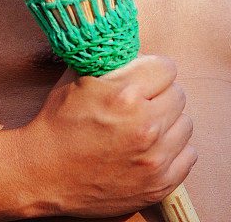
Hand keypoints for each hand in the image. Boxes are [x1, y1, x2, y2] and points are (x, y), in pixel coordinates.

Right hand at [16, 54, 196, 217]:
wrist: (41, 174)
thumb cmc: (58, 122)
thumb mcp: (80, 78)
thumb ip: (112, 59)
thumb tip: (132, 43)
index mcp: (126, 95)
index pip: (167, 68)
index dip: (153, 70)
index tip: (145, 78)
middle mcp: (145, 126)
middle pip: (178, 95)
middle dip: (161, 95)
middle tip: (143, 103)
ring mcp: (153, 159)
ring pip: (185, 124)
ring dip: (169, 123)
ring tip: (146, 127)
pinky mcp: (157, 185)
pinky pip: (188, 157)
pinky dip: (174, 151)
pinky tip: (153, 149)